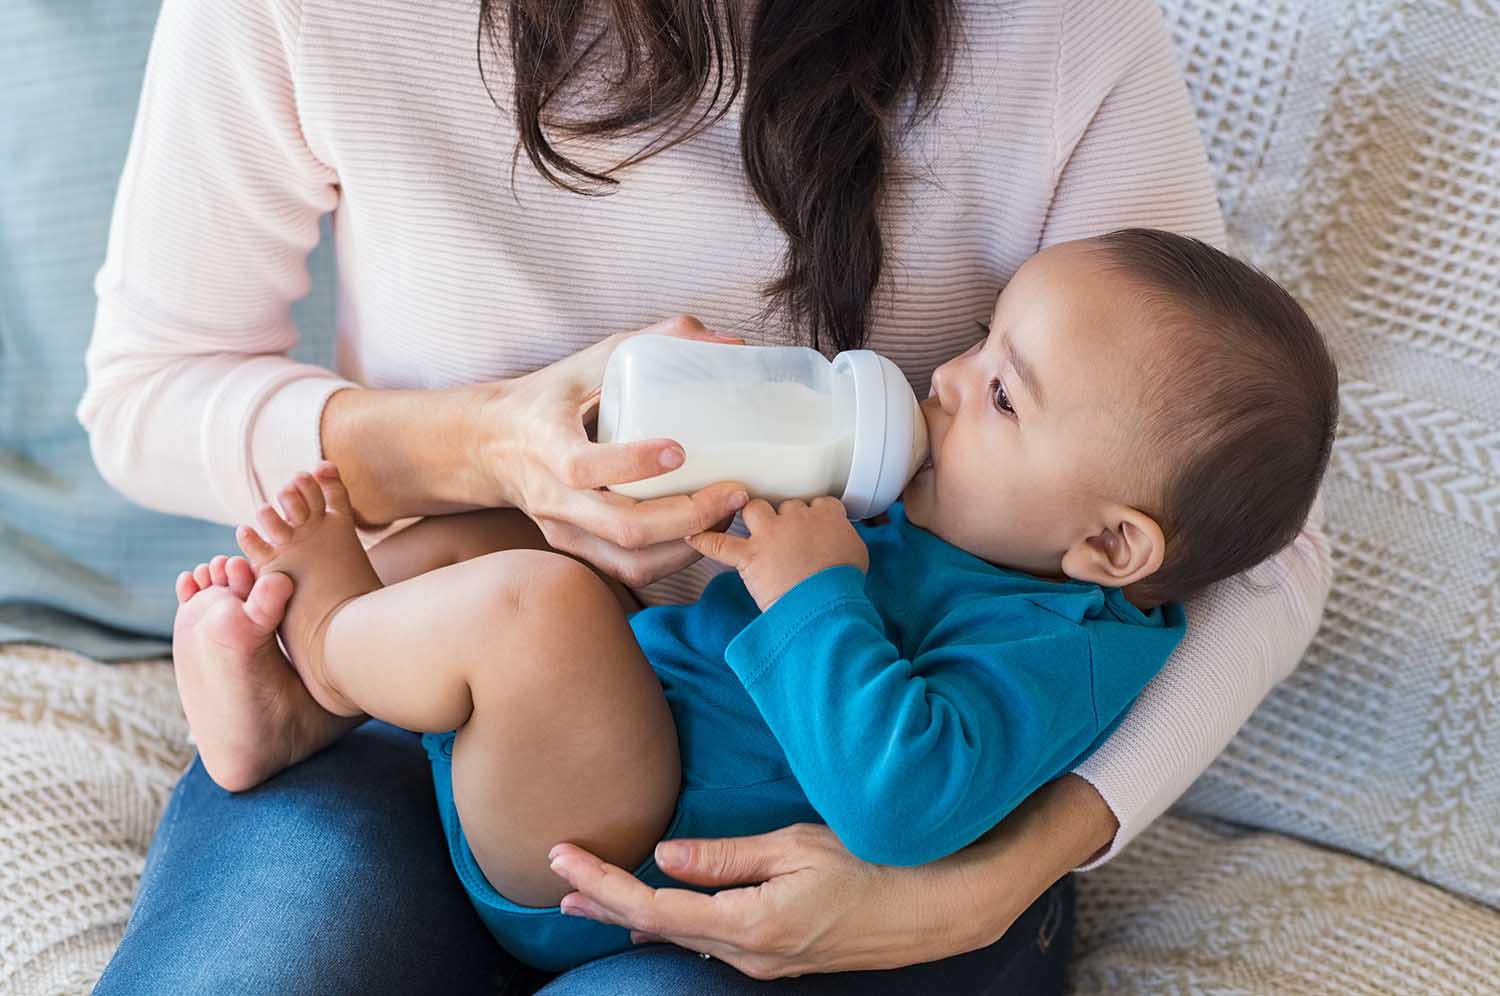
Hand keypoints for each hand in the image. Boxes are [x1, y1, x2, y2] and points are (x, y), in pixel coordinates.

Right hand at [466, 315, 751, 587]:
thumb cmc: (552, 396)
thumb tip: (729, 341)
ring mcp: (563, 530)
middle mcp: (552, 496)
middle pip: (623, 527)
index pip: (582, 467)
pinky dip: (674, 558)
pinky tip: (704, 532)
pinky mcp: (577, 549)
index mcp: (545, 443)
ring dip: (689, 544)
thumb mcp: (592, 359)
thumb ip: (657, 340)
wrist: (493, 444)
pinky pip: (630, 570)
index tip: (680, 451)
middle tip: (735, 492)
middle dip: (689, 516)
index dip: (633, 463)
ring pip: (632, 559)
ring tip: (728, 514)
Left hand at [546, 775, 1116, 979]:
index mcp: (750, 924)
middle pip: (657, 929)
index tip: (561, 858)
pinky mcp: (780, 957)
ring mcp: (766, 962)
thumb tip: (667, 856)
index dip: (602, 884)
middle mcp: (750, 954)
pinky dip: (674, 921)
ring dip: (632, 914)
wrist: (939, 908)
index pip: (654, 907)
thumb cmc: (875, 864)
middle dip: (603, 904)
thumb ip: (727, 858)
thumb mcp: (797, 846)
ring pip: (682, 937)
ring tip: (591, 896)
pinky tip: (659, 909)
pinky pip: (712, 940)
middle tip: (556, 881)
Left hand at [686, 497, 868, 609]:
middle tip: (785, 535)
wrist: (825, 604)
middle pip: (785, 505)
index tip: (812, 525)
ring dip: (751, 516)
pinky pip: (719, 544)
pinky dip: (705, 541)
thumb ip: (845, 539)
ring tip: (751, 526)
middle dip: (784, 518)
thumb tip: (839, 543)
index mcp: (827, 515)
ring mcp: (770, 534)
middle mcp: (796, 517)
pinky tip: (693, 537)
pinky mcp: (750, 556)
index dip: (813, 514)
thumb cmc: (844, 585)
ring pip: (754, 509)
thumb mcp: (857, 554)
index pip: (818, 502)